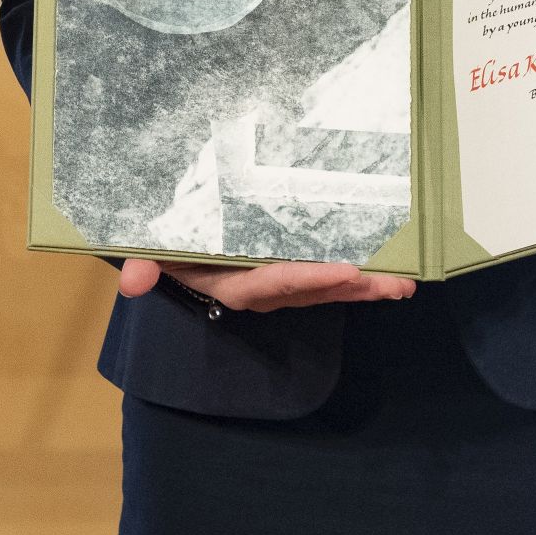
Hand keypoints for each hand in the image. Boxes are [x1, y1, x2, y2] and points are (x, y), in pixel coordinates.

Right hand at [118, 255, 415, 312]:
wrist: (167, 249)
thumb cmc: (166, 243)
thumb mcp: (151, 251)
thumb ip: (144, 266)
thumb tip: (130, 282)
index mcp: (231, 284)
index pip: (273, 282)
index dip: (309, 278)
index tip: (345, 270)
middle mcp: (260, 289)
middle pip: (311, 291)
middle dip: (353, 288)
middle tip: (395, 284)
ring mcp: (277, 284)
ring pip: (324, 289)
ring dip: (364, 289)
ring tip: (404, 285)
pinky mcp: (288, 274)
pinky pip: (323, 279)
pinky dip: (355, 279)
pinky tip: (388, 277)